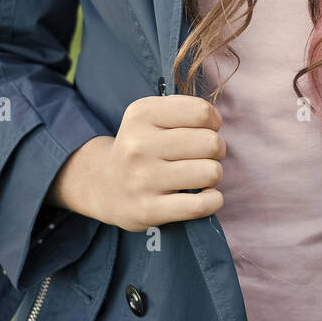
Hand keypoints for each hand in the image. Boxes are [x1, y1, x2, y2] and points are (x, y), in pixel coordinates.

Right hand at [48, 94, 225, 230]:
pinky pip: (201, 205)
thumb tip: (216, 122)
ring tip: (198, 175)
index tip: (202, 130)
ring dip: (213, 175)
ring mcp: (142, 179)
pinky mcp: (148, 210)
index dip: (212, 122)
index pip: (201, 113)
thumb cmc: (143, 146)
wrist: (105, 186)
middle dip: (215, 149)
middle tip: (201, 156)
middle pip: (211, 143)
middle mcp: (138, 145)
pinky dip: (213, 200)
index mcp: (141, 114)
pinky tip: (204, 196)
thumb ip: (186, 110)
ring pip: (211, 173)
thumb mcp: (152, 115)